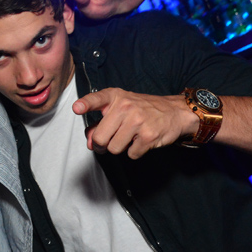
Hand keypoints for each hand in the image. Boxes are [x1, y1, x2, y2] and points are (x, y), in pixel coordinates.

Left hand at [73, 88, 193, 158]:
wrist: (175, 111)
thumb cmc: (142, 111)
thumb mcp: (121, 109)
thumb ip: (101, 124)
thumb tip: (91, 142)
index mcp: (116, 97)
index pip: (97, 99)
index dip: (86, 104)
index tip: (76, 108)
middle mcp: (125, 106)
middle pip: (101, 138)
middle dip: (102, 145)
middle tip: (109, 142)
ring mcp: (137, 120)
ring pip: (114, 149)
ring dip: (120, 148)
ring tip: (130, 137)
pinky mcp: (148, 135)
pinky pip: (131, 154)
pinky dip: (135, 152)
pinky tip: (142, 140)